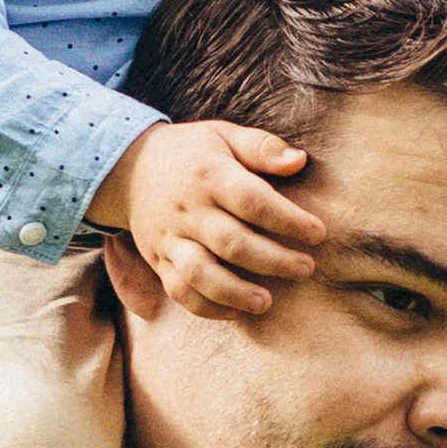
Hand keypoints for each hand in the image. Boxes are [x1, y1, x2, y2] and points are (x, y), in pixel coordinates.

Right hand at [90, 118, 324, 320]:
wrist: (128, 166)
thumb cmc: (191, 152)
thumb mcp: (224, 134)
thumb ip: (262, 147)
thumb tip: (300, 161)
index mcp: (209, 175)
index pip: (252, 200)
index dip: (288, 219)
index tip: (318, 233)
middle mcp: (188, 210)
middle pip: (232, 242)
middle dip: (273, 260)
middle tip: (306, 269)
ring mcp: (171, 239)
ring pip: (200, 273)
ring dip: (235, 292)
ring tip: (267, 303)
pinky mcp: (159, 260)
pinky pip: (179, 291)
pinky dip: (207, 308)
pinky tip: (237, 312)